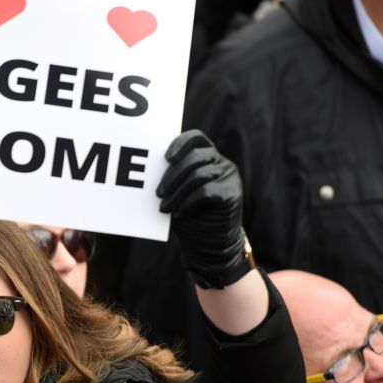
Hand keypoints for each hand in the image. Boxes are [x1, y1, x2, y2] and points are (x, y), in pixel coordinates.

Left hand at [158, 130, 249, 288]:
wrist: (209, 244)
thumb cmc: (189, 215)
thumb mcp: (177, 192)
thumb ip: (172, 176)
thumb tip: (150, 167)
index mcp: (208, 157)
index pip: (196, 138)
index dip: (180, 143)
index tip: (166, 158)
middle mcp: (222, 163)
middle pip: (195, 157)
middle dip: (172, 175)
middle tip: (158, 193)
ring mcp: (230, 177)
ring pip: (198, 175)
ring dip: (177, 193)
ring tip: (165, 207)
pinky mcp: (232, 193)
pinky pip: (206, 191)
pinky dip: (188, 203)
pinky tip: (180, 213)